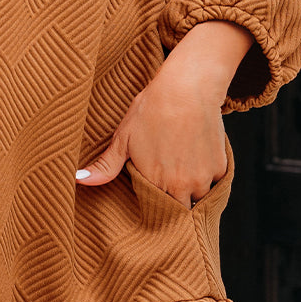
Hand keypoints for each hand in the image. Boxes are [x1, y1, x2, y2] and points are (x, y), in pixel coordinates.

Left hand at [74, 21, 251, 207]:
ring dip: (192, 188)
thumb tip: (79, 181)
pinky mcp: (221, 166)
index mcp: (157, 184)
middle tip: (168, 184)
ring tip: (181, 167)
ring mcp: (205, 177)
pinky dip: (208, 174)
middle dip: (174, 202)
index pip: (158, 212)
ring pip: (199, 195)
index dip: (155, 207)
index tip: (152, 198)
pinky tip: (197, 156)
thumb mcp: (123, 138)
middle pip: (181, 210)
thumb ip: (106, 166)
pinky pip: (216, 181)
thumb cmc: (152, 110)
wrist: (187, 88)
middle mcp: (183, 186)